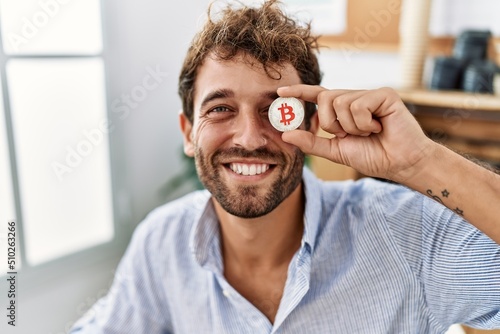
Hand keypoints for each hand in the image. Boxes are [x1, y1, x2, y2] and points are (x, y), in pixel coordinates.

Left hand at [279, 85, 434, 181]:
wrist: (400, 163)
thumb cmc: (373, 156)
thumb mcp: (336, 151)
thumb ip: (312, 143)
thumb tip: (286, 135)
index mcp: (342, 110)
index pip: (317, 96)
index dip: (299, 92)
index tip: (279, 91)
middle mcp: (353, 98)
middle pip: (325, 99)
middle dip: (330, 124)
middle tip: (348, 135)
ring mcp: (368, 94)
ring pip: (340, 103)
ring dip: (351, 127)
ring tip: (369, 132)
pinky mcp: (383, 94)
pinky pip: (358, 105)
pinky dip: (364, 123)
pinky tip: (379, 127)